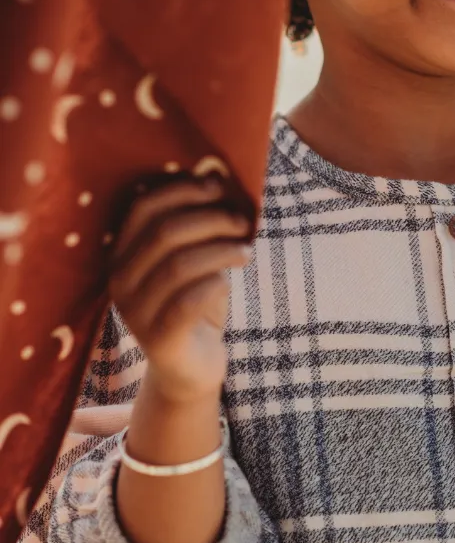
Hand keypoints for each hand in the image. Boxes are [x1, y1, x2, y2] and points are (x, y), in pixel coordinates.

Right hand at [108, 177, 252, 403]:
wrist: (191, 367)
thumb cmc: (196, 303)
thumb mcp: (195, 260)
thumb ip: (198, 226)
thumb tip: (218, 176)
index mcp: (122, 254)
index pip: (143, 208)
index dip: (182, 191)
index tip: (218, 187)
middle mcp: (120, 281)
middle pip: (164, 233)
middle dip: (210, 220)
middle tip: (242, 223)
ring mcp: (135, 312)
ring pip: (178, 265)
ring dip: (220, 250)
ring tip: (245, 251)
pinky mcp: (158, 340)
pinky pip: (187, 302)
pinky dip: (214, 283)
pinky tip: (229, 280)